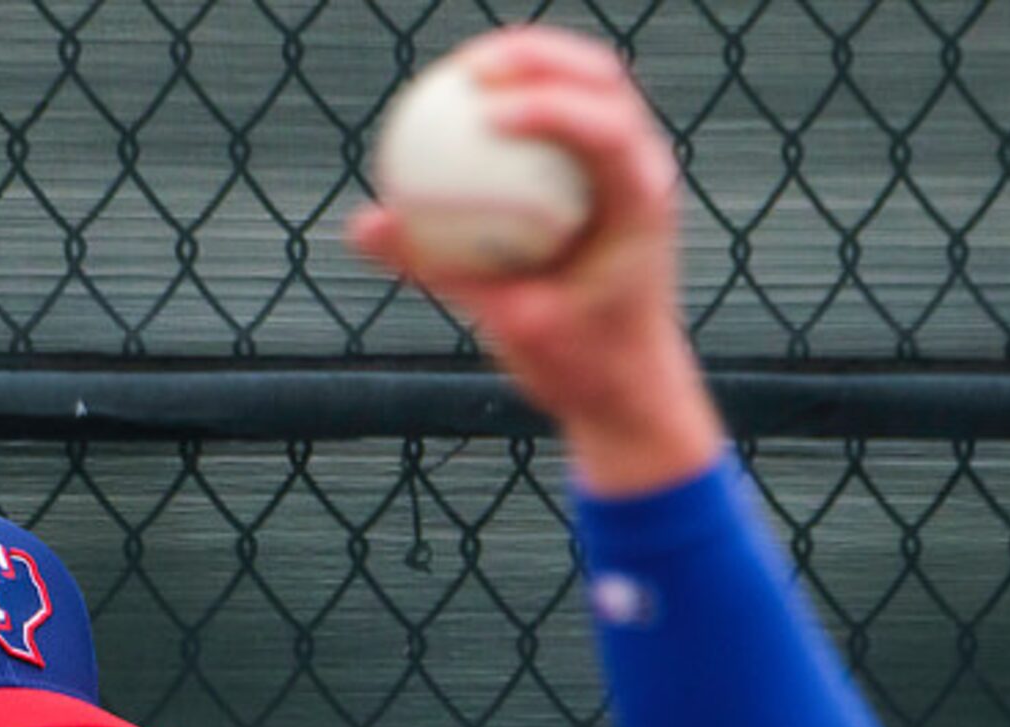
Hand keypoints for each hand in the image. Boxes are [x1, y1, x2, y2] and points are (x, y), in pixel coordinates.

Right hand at [347, 24, 725, 495]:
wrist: (633, 389)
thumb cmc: (583, 366)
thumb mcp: (508, 325)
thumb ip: (441, 269)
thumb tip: (363, 227)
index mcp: (641, 205)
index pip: (604, 130)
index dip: (546, 105)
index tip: (483, 112)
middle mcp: (646, 171)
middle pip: (600, 77)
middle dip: (535, 55)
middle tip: (467, 67)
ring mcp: (633, 166)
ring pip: (587, 82)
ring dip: (530, 62)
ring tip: (462, 70)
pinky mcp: (608, 173)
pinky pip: (563, 118)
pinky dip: (520, 102)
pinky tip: (463, 107)